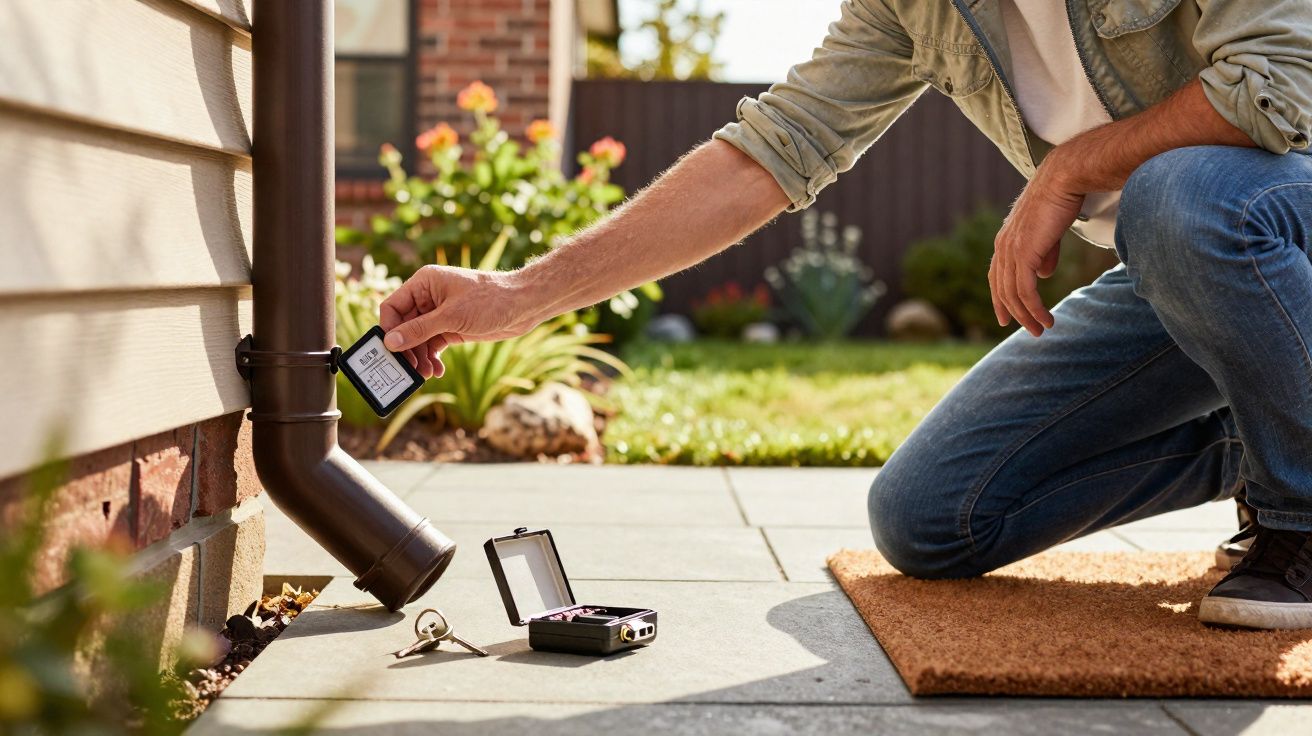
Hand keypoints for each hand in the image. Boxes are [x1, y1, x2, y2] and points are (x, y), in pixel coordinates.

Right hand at [379, 266, 537, 377]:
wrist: (523, 305)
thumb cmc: (490, 300)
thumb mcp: (452, 316)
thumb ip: (419, 330)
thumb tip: (391, 342)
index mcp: (424, 283)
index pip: (393, 307)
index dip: (389, 329)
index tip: (391, 351)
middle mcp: (428, 297)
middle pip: (404, 326)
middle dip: (407, 349)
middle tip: (409, 369)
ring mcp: (439, 314)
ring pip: (418, 339)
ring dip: (420, 357)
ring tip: (426, 374)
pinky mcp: (451, 328)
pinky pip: (433, 345)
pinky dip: (432, 358)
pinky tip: (436, 370)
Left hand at [990, 159, 1084, 336]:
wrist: (1063, 180)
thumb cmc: (1060, 200)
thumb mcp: (1048, 233)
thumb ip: (1043, 254)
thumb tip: (1042, 275)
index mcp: (1005, 241)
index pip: (997, 276)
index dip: (1000, 299)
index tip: (1006, 318)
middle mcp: (1002, 247)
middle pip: (1002, 290)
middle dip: (1015, 313)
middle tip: (1031, 331)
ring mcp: (1011, 251)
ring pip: (1013, 294)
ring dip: (1027, 315)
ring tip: (1042, 329)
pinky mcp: (1024, 254)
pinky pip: (1025, 290)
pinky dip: (1034, 308)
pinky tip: (1046, 318)